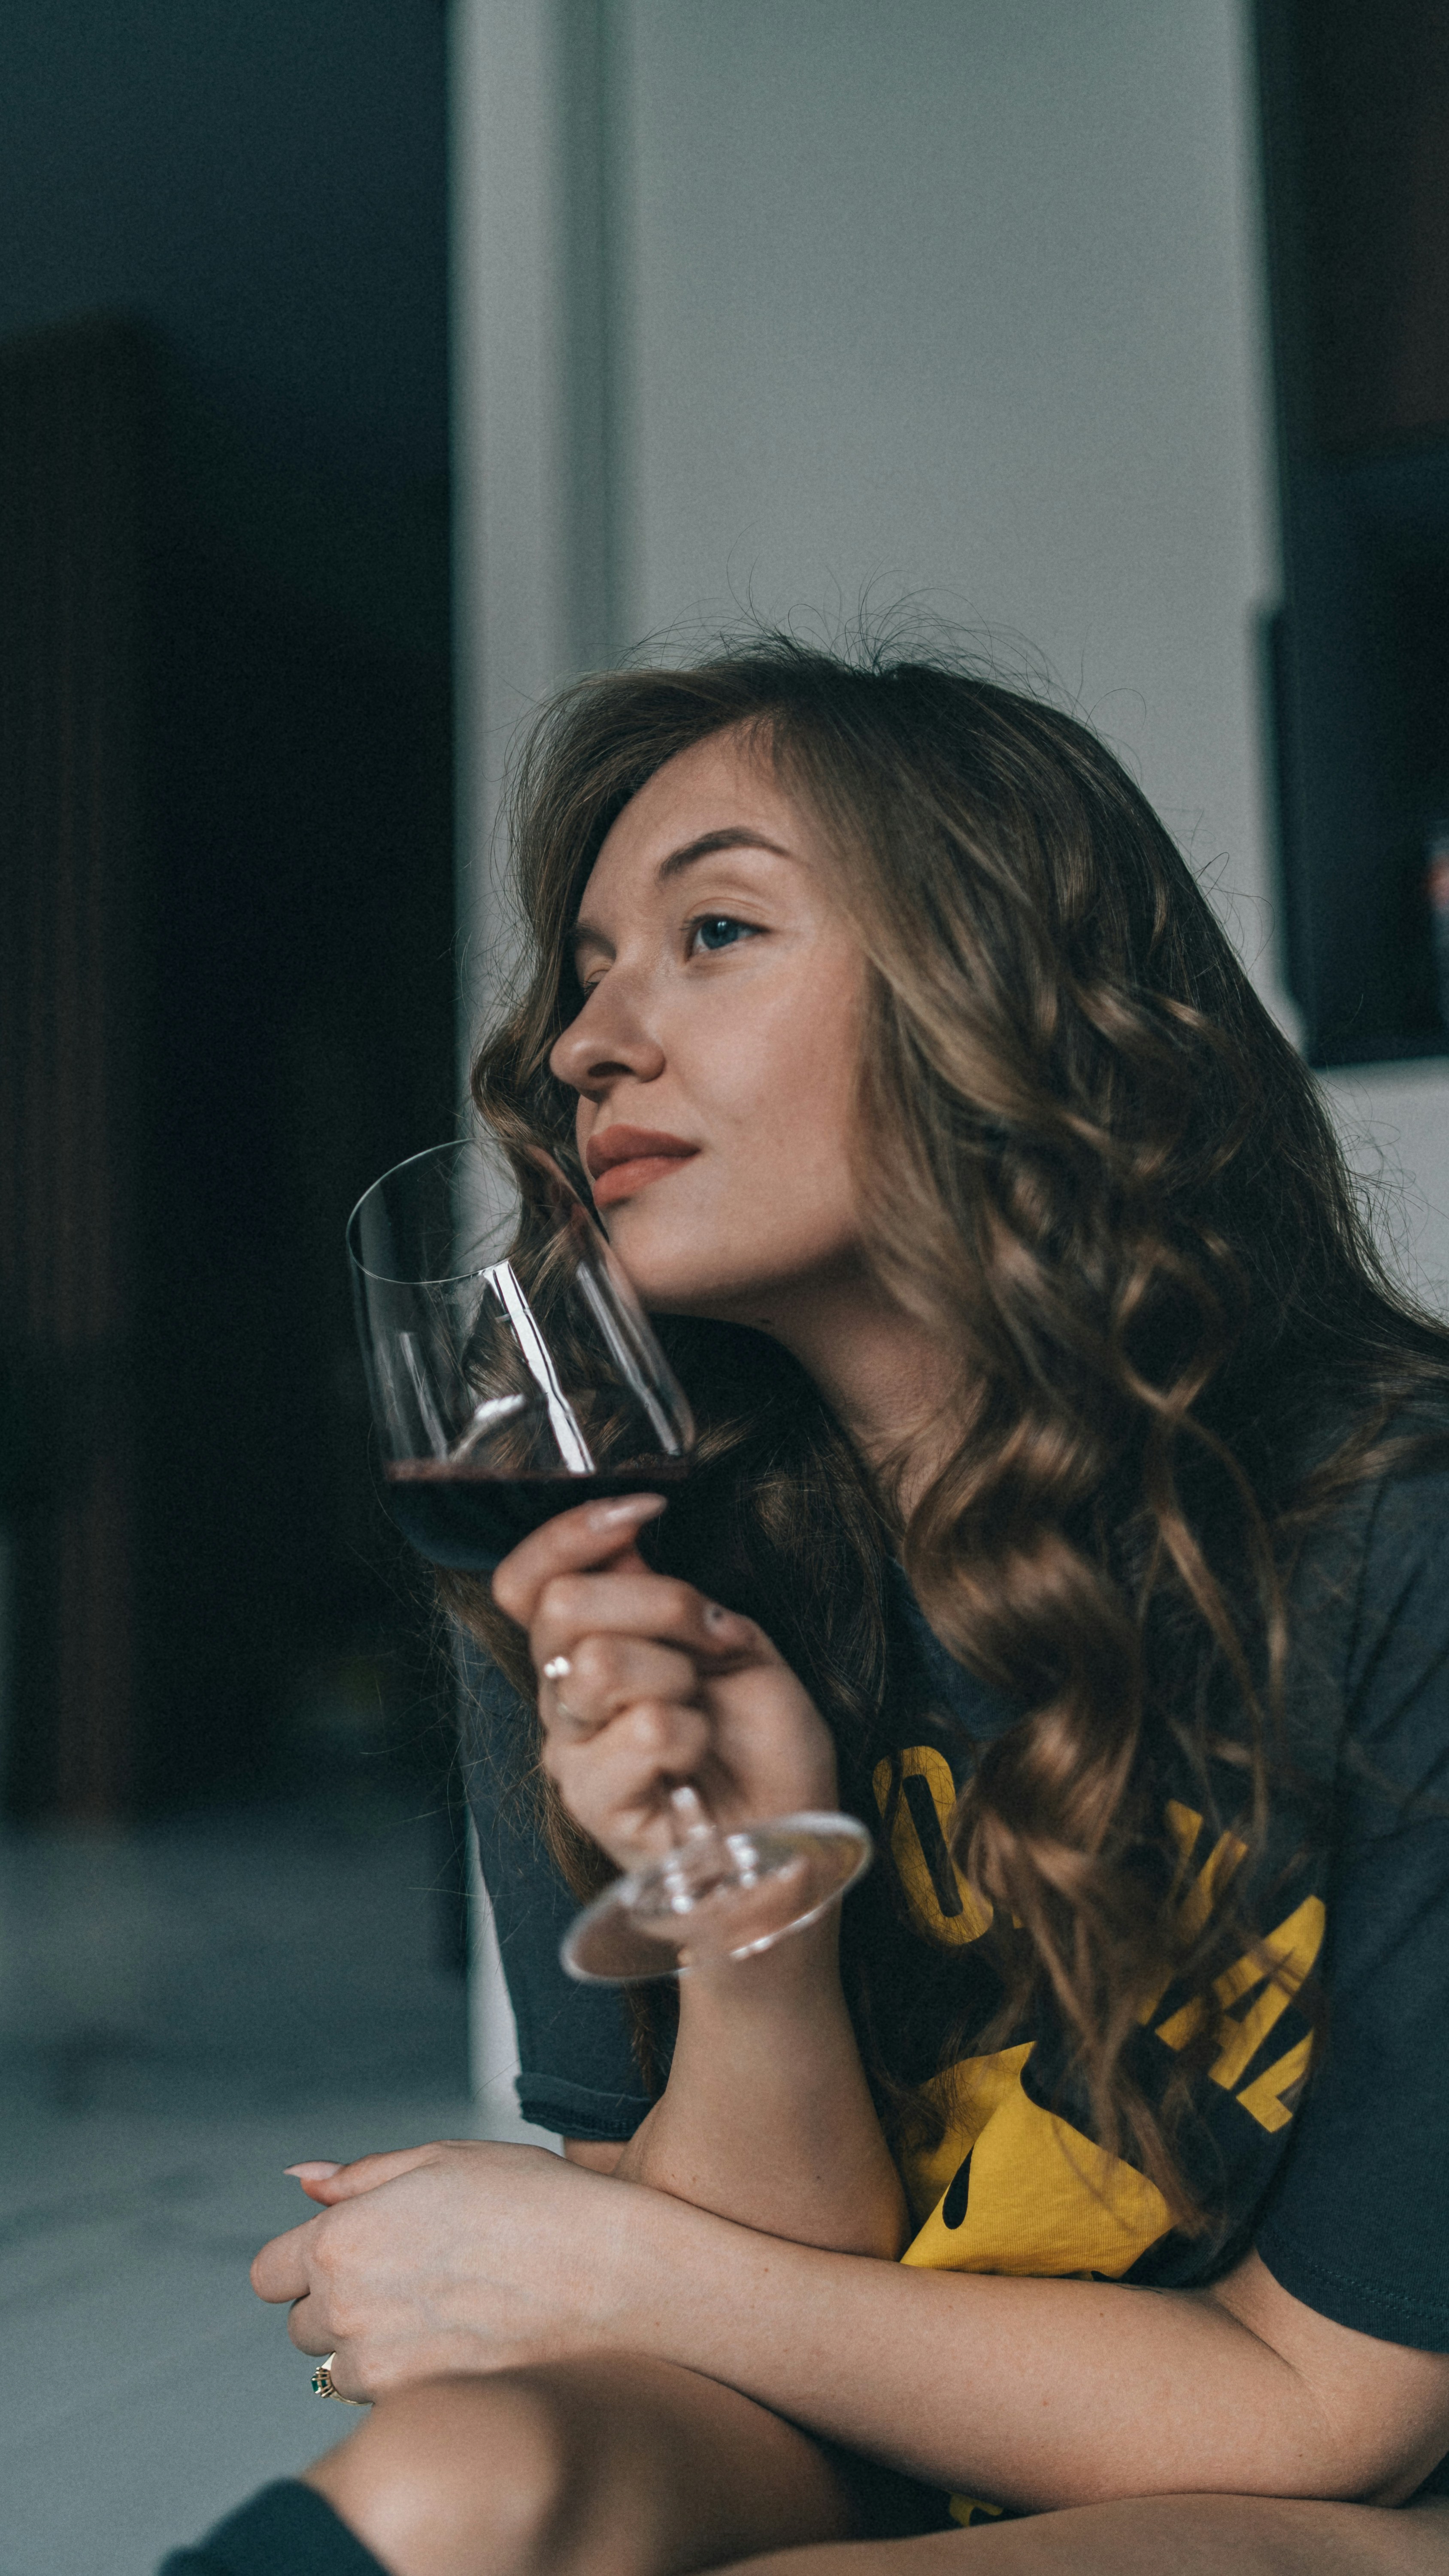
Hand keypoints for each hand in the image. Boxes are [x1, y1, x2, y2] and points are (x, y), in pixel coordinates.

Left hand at [249, 2141, 626, 2398]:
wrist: (608, 2273)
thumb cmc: (533, 2203)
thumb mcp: (443, 2159)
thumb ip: (360, 2176)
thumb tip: (301, 2181)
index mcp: (343, 2238)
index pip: (269, 2274)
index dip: (305, 2260)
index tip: (350, 2251)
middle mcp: (347, 2308)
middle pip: (301, 2325)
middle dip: (338, 2302)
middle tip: (410, 2273)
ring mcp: (380, 2366)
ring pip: (339, 2368)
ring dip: (370, 2345)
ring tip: (440, 2307)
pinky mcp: (415, 2405)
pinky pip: (381, 2399)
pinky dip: (405, 2376)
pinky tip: (457, 2340)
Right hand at [491, 1494, 837, 1873]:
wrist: (791, 1832)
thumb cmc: (766, 1746)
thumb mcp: (736, 1643)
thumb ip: (673, 1596)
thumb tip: (627, 1544)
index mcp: (589, 1645)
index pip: (527, 1577)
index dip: (571, 1533)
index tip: (645, 1510)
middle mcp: (563, 1693)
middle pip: (563, 1606)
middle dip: (659, 1604)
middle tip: (711, 1641)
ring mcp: (570, 1748)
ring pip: (597, 1663)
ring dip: (676, 1675)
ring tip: (702, 1713)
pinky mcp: (591, 1800)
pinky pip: (640, 1728)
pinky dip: (691, 1735)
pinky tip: (695, 1763)